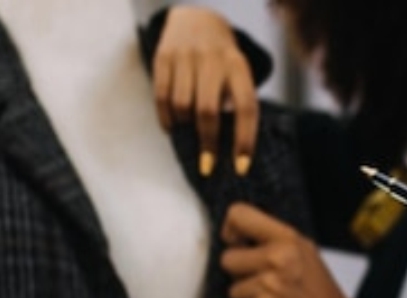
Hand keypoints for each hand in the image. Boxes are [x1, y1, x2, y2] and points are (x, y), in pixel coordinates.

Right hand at [153, 7, 258, 175]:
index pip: (246, 109)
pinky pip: (161, 97)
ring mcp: (186, 56)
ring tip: (188, 136)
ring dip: (185, 128)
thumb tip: (229, 154)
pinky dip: (166, 119)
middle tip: (207, 165)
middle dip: (208, 143)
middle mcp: (213, 60)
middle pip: (208, 111)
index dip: (244, 141)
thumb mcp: (237, 76)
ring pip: (182, 106)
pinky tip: (172, 127)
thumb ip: (235, 105)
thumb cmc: (222, 63)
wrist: (197, 21)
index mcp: (238, 67)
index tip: (240, 167)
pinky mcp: (163, 57)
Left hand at [220, 203, 374, 297]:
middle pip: (228, 259)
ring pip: (233, 290)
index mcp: (290, 240)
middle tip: (267, 284)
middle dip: (241, 275)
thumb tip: (236, 237)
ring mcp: (271, 285)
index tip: (237, 244)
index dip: (231, 230)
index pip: (239, 215)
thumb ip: (274, 242)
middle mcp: (279, 258)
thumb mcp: (306, 255)